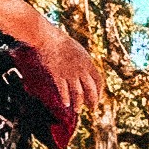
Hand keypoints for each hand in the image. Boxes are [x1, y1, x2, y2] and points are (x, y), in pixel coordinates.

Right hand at [11, 18, 108, 136]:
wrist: (48, 38)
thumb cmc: (62, 42)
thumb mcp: (79, 51)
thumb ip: (84, 63)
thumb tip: (87, 72)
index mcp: (88, 63)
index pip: (99, 81)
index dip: (100, 91)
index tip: (98, 98)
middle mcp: (81, 70)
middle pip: (91, 90)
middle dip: (93, 101)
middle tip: (93, 109)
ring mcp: (69, 73)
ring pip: (78, 93)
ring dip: (79, 104)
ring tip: (78, 110)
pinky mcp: (57, 75)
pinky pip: (63, 90)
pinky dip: (65, 98)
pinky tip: (66, 104)